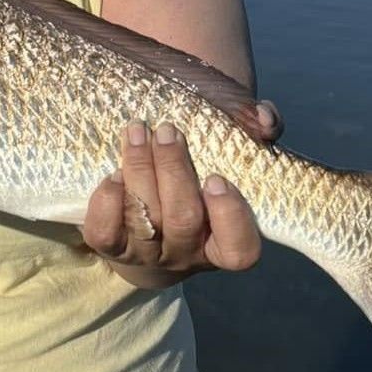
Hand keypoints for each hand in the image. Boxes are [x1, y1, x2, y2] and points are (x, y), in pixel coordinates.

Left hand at [82, 111, 278, 287]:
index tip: (216, 177)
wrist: (152, 195)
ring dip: (140, 171)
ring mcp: (148, 252)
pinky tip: (113, 174)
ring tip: (136, 132)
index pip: (239, 249)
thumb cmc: (202, 162)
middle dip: (173, 171)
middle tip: (166, 130)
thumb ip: (257, 127)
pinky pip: (105, 234)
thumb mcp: (231, 143)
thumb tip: (266, 119)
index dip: (229, 217)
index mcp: (224, 236)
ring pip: (146, 222)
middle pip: (184, 221)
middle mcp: (188, 252)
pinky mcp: (112, 247)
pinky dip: (108, 202)